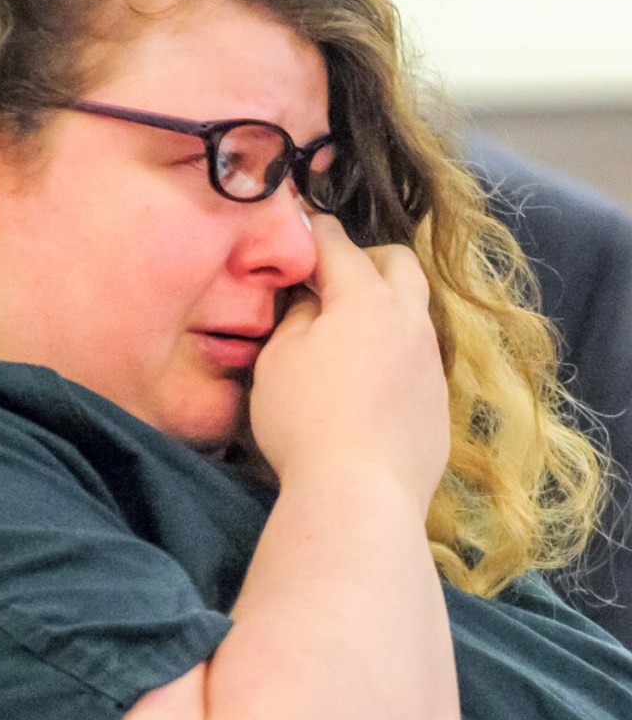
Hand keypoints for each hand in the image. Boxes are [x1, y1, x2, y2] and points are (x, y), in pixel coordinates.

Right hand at [250, 214, 449, 513]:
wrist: (360, 494)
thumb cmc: (304, 420)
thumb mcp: (279, 359)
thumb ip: (297, 317)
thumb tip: (313, 303)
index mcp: (365, 299)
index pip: (338, 244)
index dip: (315, 230)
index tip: (302, 225)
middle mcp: (408, 320)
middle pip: (399, 262)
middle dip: (367, 257)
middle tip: (332, 280)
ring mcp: (430, 362)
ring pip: (415, 310)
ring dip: (385, 306)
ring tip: (350, 334)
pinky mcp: (439, 402)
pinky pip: (419, 357)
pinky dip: (395, 351)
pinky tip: (369, 383)